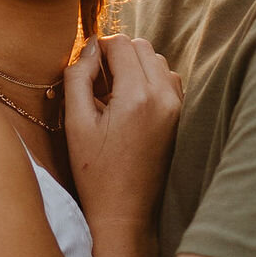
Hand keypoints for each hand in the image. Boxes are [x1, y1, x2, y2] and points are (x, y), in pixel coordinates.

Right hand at [63, 33, 180, 233]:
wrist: (124, 212)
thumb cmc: (95, 172)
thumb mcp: (75, 123)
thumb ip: (77, 77)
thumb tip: (89, 47)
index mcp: (137, 96)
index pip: (122, 43)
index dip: (99, 47)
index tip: (86, 66)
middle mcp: (163, 97)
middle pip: (142, 47)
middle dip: (118, 55)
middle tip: (98, 82)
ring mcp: (176, 107)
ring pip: (157, 61)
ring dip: (134, 66)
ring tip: (113, 94)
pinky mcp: (180, 117)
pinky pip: (168, 80)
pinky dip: (149, 80)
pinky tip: (130, 103)